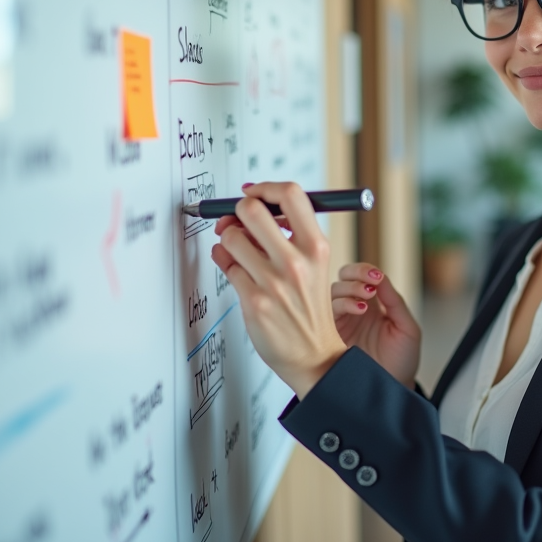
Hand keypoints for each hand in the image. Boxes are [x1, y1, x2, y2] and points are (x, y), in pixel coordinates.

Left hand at [210, 182, 346, 398]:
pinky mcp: (254, 300)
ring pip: (231, 237)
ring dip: (228, 239)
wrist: (314, 353)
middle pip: (252, 209)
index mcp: (317, 246)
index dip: (266, 188)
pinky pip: (225, 265)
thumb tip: (253, 206)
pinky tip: (234, 267)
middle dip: (238, 211)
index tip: (255, 193)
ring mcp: (273, 281)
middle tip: (237, 220)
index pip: (291, 194)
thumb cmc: (311, 308)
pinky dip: (224, 261)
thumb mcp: (315, 263)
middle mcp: (297, 261)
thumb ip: (290, 234)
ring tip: (239, 250)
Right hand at [332, 263, 420, 389]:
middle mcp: (354, 310)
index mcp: (373, 304)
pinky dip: (342, 304)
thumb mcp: (407, 327)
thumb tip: (381, 277)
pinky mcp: (330, 335)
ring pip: (333, 293)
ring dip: (349, 290)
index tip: (376, 277)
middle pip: (342, 279)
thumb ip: (394, 301)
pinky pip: (326, 313)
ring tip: (366, 302)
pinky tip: (358, 309)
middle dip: (354, 275)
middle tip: (369, 285)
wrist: (392, 389)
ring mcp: (341, 322)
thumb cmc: (402, 361)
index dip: (366, 271)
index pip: (361, 276)